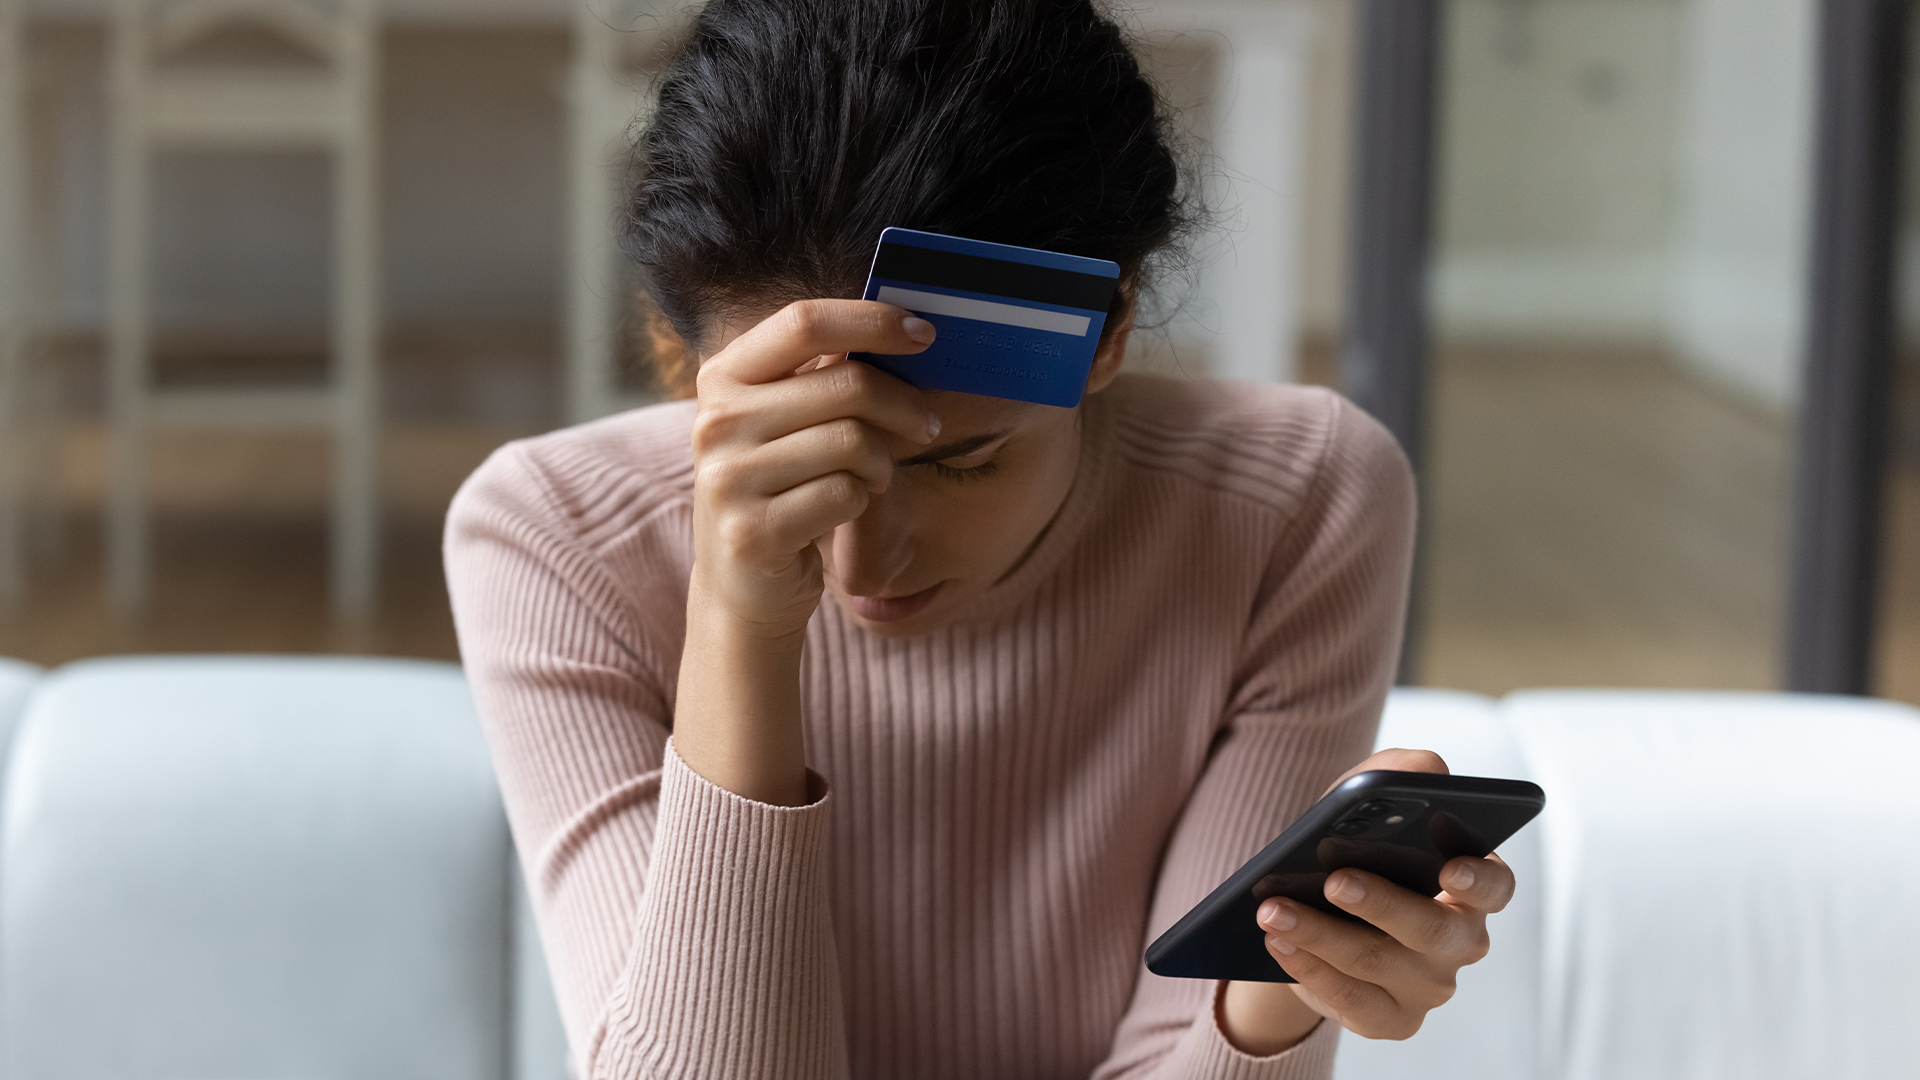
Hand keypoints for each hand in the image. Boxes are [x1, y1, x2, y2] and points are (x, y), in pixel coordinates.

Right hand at [673, 300, 936, 805]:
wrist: (744, 585)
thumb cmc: (783, 486)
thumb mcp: (786, 419)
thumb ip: (823, 373)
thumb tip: (906, 329)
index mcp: (723, 376)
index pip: (804, 321)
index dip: (872, 321)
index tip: (924, 334)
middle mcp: (714, 421)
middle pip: (845, 385)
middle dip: (904, 404)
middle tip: (928, 425)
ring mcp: (727, 478)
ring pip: (852, 443)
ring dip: (882, 463)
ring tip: (876, 477)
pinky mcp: (752, 531)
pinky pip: (846, 496)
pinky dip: (863, 501)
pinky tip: (847, 511)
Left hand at [1219, 748, 1516, 1051]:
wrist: (1311, 915)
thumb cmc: (1353, 849)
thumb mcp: (1367, 803)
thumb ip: (1400, 773)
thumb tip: (1426, 768)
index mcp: (1470, 886)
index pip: (1496, 885)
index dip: (1478, 880)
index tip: (1448, 868)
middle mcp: (1460, 941)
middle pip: (1431, 929)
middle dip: (1381, 903)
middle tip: (1334, 880)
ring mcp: (1428, 987)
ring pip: (1377, 962)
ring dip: (1320, 934)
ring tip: (1272, 909)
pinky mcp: (1390, 1019)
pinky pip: (1351, 1001)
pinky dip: (1310, 969)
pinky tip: (1277, 942)